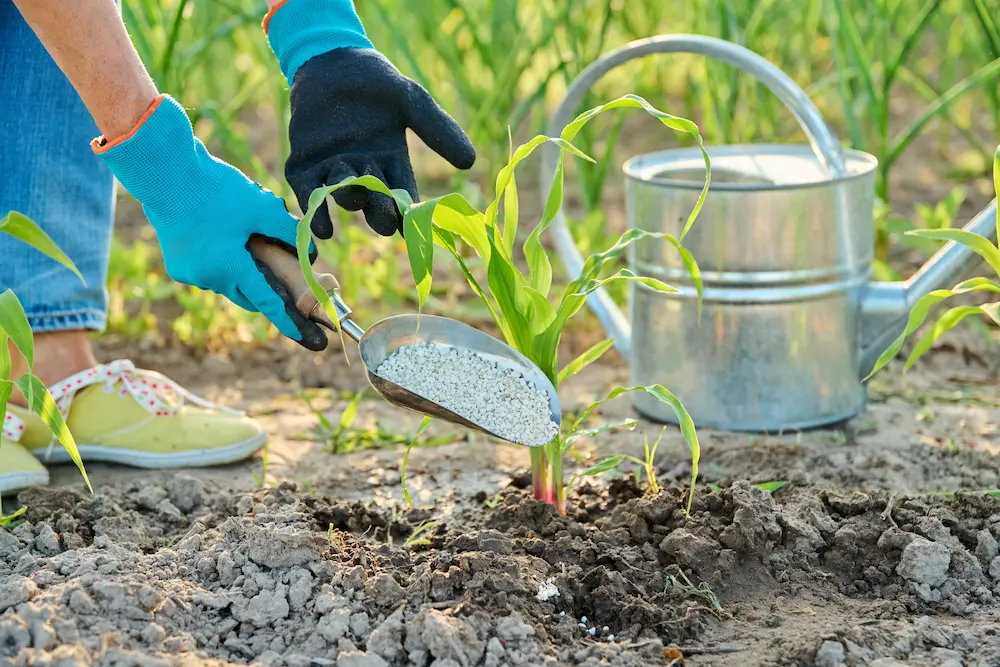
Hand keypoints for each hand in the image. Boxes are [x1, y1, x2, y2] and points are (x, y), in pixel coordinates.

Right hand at [93, 94, 328, 350]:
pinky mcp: (177, 264)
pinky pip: (209, 272)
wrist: (164, 173)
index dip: (289, 319)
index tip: (305, 336)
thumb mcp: (262, 207)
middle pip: (249, 294)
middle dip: (267, 289)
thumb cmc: (216, 189)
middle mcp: (208, 278)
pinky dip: (223, 263)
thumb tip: (308, 253)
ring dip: (243, 271)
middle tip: (283, 280)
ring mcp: (188, 274)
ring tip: (251, 245)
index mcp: (230, 269)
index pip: (268, 301)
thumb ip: (289, 233)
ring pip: (228, 281)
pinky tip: (227, 238)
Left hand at [264, 0, 475, 237]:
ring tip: (352, 196)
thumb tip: (471, 161)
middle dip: (379, 213)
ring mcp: (334, 169)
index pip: (403, 194)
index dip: (408, 215)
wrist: (331, 59)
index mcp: (392, 161)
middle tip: (384, 221)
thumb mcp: (411, 101)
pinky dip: (315, 212)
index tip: (414, 232)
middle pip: (375, 203)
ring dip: (349, 199)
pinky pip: (309, 193)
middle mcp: (365, 171)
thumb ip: (437, 130)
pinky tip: (321, 229)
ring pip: (343, 195)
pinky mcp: (304, 165)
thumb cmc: (375, 80)